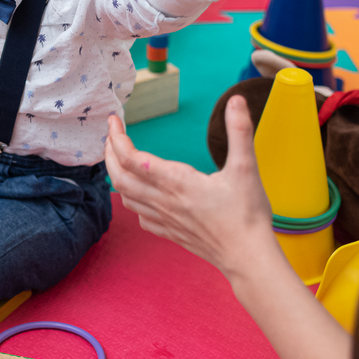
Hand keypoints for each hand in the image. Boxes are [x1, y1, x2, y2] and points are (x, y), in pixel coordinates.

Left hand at [104, 96, 275, 278]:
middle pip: (119, 178)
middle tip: (110, 136)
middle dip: (109, 154)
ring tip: (118, 159)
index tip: (114, 121)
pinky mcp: (170, 233)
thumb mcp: (246, 168)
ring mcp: (165, 219)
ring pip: (125, 197)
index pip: (132, 158)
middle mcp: (164, 201)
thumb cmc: (247, 215)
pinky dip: (131, 201)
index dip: (117, 138)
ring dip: (115, 176)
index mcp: (177, 182)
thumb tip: (236, 101)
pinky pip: (139, 216)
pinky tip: (138, 195)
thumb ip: (240, 131)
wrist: (248, 257)